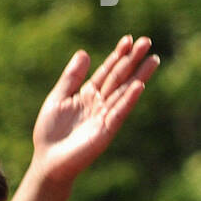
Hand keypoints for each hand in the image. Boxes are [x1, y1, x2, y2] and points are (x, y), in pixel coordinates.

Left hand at [31, 37, 159, 185]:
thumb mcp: (57, 99)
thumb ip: (71, 78)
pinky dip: (128, 100)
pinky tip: (138, 86)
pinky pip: (118, 113)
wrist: (47, 161)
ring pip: (124, 93)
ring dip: (138, 76)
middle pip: (119, 78)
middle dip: (132, 60)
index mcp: (88, 95)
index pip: (106, 71)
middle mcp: (99, 104)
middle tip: (146, 41)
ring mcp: (104, 117)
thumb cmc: (50, 133)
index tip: (128, 39)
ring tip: (152, 60)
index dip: (117, 55)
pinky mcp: (105, 132)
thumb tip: (84, 53)